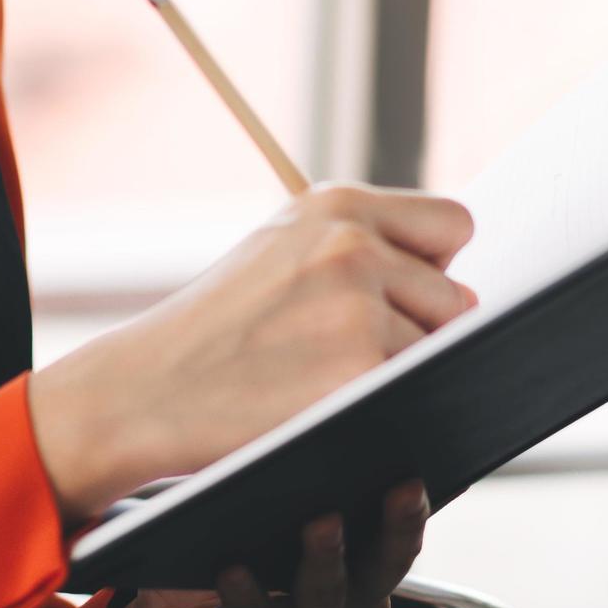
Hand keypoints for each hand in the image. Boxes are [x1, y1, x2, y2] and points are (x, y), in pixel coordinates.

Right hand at [25, 182, 480, 518]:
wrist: (145, 388)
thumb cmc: (216, 329)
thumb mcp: (282, 250)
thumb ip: (363, 247)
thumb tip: (462, 291)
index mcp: (336, 202)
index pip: (452, 224)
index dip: (432, 268)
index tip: (399, 298)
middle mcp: (352, 241)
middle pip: (456, 294)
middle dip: (420, 326)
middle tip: (347, 352)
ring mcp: (358, 304)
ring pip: (437, 348)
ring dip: (397, 370)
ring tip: (325, 376)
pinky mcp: (359, 367)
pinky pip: (415, 391)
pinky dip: (384, 405)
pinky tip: (327, 402)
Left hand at [87, 478, 434, 607]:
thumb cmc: (211, 559)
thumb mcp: (250, 512)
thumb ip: (283, 481)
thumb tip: (306, 417)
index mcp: (346, 575)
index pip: (393, 545)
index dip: (410, 514)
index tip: (417, 472)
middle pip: (378, 578)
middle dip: (394, 534)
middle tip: (398, 487)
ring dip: (326, 565)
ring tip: (320, 521)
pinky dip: (248, 598)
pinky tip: (235, 569)